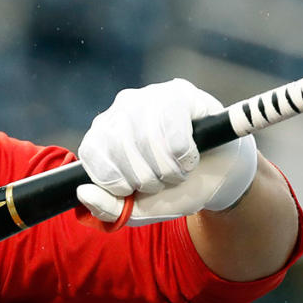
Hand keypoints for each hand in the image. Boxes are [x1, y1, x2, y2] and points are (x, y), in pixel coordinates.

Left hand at [76, 78, 257, 225]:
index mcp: (104, 133)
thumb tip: (83, 192)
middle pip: (121, 148)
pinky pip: (174, 131)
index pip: (92, 153)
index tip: (132, 190)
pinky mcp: (180, 93)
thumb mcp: (139, 208)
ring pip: (148, 140)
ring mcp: (150, 96)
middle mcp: (121, 109)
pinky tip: (191, 155)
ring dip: (168, 170)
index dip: (114, 181)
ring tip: (178, 171)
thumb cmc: (174, 189)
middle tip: (163, 181)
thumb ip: (108, 208)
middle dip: (147, 179)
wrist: (220, 177)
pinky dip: (185, 156)